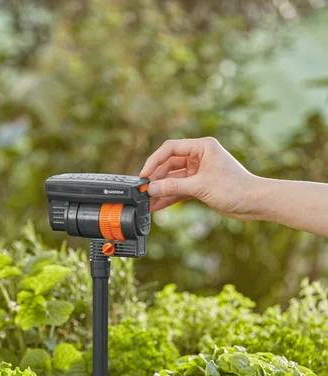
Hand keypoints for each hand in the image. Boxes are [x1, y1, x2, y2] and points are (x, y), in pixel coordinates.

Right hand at [140, 137, 260, 219]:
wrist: (255, 203)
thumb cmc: (235, 188)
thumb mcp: (200, 186)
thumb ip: (173, 186)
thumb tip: (151, 189)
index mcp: (202, 147)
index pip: (170, 149)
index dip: (154, 161)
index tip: (144, 175)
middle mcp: (200, 156)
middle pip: (170, 164)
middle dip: (156, 178)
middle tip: (144, 191)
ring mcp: (200, 171)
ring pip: (174, 178)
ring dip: (161, 190)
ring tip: (148, 202)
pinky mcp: (201, 185)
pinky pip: (180, 189)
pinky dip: (170, 197)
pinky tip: (158, 206)